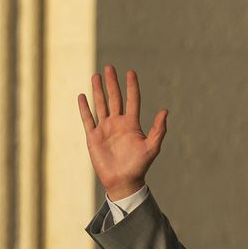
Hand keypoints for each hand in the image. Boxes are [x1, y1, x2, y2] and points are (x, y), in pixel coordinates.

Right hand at [77, 65, 167, 200]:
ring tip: (96, 75)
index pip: (132, 100)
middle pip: (115, 98)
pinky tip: (82, 96)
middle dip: (112, 83)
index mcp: (132, 124)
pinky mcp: (93, 136)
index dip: (131, 86)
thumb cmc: (139, 166)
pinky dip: (84, 108)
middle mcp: (118, 123)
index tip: (130, 72)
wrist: (123, 181)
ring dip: (98, 91)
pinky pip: (88, 119)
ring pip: (100, 105)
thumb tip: (165, 111)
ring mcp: (105, 129)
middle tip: (110, 67)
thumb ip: (158, 129)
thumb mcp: (152, 147)